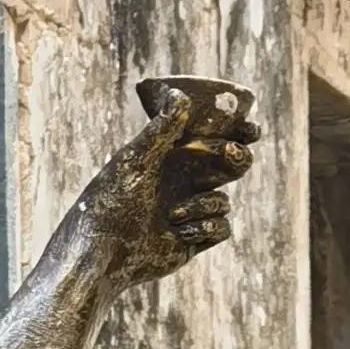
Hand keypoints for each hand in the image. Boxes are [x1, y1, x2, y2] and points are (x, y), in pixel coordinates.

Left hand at [83, 77, 258, 283]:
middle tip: (230, 152)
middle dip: (237, 157)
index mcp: (172, 159)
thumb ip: (159, 130)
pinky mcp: (195, 238)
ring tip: (172, 214)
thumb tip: (180, 96)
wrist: (99, 253)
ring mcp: (192, 210)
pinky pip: (223, 227)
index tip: (250, 127)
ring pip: (224, 199)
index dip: (237, 131)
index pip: (214, 139)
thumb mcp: (134, 161)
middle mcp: (185, 182)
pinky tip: (179, 231)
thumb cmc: (108, 202)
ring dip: (204, 203)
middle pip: (232, 165)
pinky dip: (206, 227)